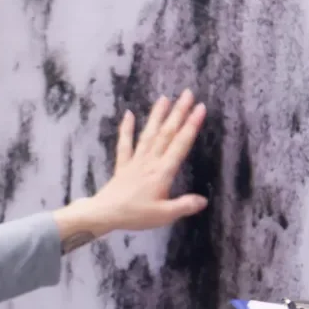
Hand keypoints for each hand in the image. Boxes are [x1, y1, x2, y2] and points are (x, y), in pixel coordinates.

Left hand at [55, 90, 208, 248]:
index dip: (191, 126)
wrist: (105, 214)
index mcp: (162, 172)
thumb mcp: (164, 215)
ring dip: (157, 115)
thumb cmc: (135, 215)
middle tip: (188, 94)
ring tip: (164, 97)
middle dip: (179, 112)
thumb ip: (184, 205)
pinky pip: (124, 144)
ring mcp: (135, 161)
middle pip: (167, 133)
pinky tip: (128, 114)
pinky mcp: (123, 165)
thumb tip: (204, 200)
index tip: (200, 108)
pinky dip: (126, 128)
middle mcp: (150, 161)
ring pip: (148, 134)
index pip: (180, 145)